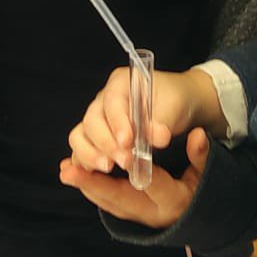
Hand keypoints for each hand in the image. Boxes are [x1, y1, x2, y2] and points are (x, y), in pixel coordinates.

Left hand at [59, 128, 210, 228]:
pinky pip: (107, 203)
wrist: (201, 219)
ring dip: (87, 187)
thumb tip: (198, 135)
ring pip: (109, 203)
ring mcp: (139, 218)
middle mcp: (152, 213)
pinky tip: (76, 175)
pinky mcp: (130, 216)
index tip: (119, 152)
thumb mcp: (207, 172)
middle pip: (119, 199)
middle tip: (70, 171)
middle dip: (93, 184)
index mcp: (173, 202)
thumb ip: (201, 155)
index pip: (152, 184)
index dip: (136, 168)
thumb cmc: (204, 190)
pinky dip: (91, 189)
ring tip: (67, 171)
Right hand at [66, 67, 224, 176]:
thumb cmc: (173, 100)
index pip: (112, 101)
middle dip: (106, 143)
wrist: (175, 104)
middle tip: (125, 161)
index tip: (128, 142)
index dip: (118, 123)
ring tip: (108, 167)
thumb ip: (163, 121)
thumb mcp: (173, 105)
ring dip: (91, 154)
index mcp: (121, 83)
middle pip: (92, 120)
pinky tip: (94, 173)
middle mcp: (103, 100)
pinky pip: (81, 149)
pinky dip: (85, 161)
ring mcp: (97, 119)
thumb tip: (158, 138)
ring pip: (81, 135)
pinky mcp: (95, 138)